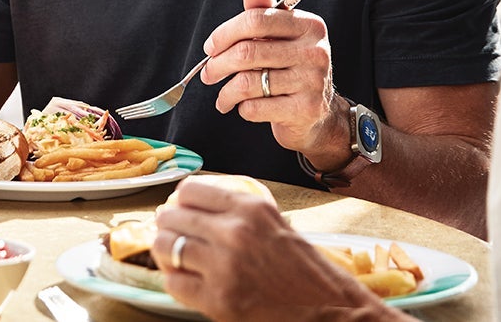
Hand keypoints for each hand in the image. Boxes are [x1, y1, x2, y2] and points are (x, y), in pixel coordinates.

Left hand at [153, 178, 383, 319]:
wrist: (335, 313)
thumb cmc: (308, 272)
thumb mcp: (276, 225)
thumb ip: (238, 213)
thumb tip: (195, 206)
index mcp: (250, 208)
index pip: (190, 190)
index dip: (181, 201)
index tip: (182, 210)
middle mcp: (235, 232)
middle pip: (171, 216)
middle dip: (168, 226)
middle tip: (172, 235)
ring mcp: (225, 267)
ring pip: (165, 247)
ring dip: (165, 253)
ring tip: (175, 259)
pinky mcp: (220, 301)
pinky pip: (174, 283)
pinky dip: (175, 282)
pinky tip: (187, 283)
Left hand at [200, 0, 346, 159]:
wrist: (318, 114)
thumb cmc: (290, 69)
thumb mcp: (280, 38)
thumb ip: (263, 13)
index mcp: (309, 25)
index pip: (256, 20)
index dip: (224, 33)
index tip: (209, 48)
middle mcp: (315, 50)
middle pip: (247, 52)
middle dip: (218, 65)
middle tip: (207, 74)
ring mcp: (313, 81)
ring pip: (248, 82)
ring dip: (226, 92)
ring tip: (222, 97)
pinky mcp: (306, 109)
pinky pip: (256, 107)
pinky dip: (242, 108)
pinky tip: (243, 107)